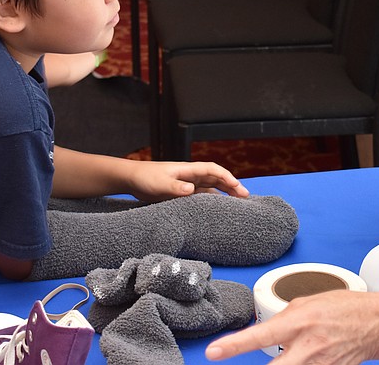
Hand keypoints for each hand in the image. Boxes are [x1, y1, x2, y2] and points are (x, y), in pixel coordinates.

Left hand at [128, 160, 248, 200]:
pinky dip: (212, 200)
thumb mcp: (159, 184)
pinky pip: (202, 195)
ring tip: (237, 203)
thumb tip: (191, 189)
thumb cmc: (145, 178)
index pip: (213, 171)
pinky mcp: (183, 192)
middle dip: (232, 186)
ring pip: (212, 187)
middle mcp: (191, 175)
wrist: (132, 178)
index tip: (238, 187)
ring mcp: (188, 183)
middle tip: (246, 198)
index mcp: (189, 170)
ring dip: (225, 193)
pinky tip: (218, 209)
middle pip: (217, 179)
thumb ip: (175, 186)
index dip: (227, 178)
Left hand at [206, 291, 378, 364]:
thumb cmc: (345, 308)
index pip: (259, 336)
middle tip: (235, 358)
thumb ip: (283, 318)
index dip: (233, 345)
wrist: (376, 324)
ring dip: (282, 364)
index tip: (214, 352)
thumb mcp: (308, 302)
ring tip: (290, 352)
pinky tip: (300, 357)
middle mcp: (306, 347)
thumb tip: (265, 329)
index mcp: (299, 323)